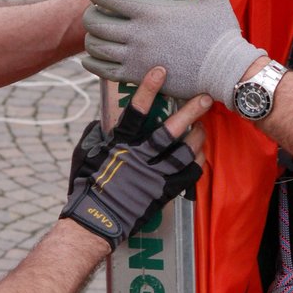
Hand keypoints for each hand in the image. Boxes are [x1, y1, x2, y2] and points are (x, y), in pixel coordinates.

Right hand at [61, 67, 209, 247]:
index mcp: (121, 144)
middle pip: (171, 129)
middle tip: (205, 98)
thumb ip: (97, 135)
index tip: (160, 71)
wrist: (96, 221)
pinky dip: (197, 161)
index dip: (148, 89)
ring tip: (203, 126)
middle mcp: (141, 156)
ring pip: (185, 150)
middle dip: (191, 111)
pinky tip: (199, 152)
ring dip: (198, 136)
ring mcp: (155, 175)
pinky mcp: (164, 191)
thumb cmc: (87, 187)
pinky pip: (189, 174)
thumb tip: (102, 121)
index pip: (136, 111)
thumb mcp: (87, 154)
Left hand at [82, 0, 263, 106]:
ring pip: (95, 46)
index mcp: (151, 11)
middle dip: (91, 13)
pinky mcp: (138, 78)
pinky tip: (95, 57)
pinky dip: (92, 62)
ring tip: (98, 33)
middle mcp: (138, 35)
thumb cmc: (221, 31)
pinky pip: (102, 71)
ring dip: (92, 37)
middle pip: (95, 22)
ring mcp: (136, 58)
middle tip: (97, 10)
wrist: (227, 71)